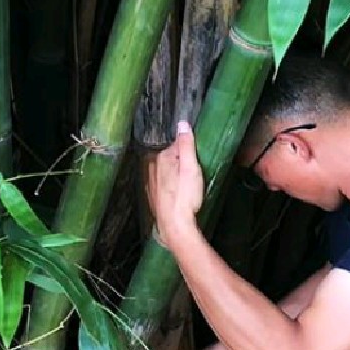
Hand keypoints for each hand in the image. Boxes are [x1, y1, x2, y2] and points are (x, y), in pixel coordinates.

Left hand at [147, 120, 204, 249]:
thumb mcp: (191, 167)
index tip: (198, 155)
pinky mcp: (153, 196)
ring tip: (188, 183)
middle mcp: (152, 168)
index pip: (176, 145)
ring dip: (174, 174)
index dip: (189, 149)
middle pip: (169, 158)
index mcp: (161, 158)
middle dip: (181, 161)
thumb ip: (186, 145)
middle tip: (195, 170)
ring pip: (164, 171)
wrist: (174, 225)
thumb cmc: (185, 197)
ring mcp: (151, 183)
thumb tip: (182, 124)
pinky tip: (178, 193)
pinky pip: (162, 184)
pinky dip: (170, 185)